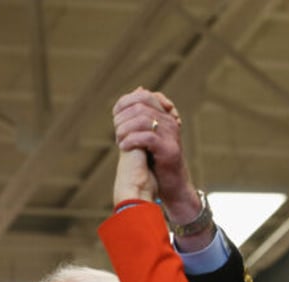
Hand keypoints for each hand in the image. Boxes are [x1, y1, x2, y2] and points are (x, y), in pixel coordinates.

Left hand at [112, 88, 199, 223]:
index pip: (144, 96)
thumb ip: (139, 118)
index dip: (125, 103)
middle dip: (123, 118)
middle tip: (116, 132)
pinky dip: (131, 141)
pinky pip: (147, 137)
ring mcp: (171, 134)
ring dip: (125, 129)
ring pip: (142, 120)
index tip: (115, 116)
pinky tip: (124, 148)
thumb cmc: (157, 161)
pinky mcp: (168, 149)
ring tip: (119, 140)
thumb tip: (136, 91)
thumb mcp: (147, 136)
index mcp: (165, 115)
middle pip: (140, 107)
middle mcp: (170, 121)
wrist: (173, 184)